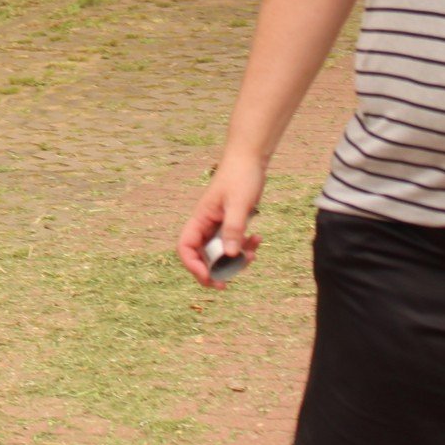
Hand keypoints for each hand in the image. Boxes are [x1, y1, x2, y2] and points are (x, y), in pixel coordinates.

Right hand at [177, 154, 264, 288]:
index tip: (209, 278)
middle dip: (214, 271)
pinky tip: (258, 239)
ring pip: (221, 252)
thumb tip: (229, 255)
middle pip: (202, 255)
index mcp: (200, 218)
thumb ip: (233, 229)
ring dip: (234, 259)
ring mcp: (219, 224)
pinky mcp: (232, 223)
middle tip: (225, 285)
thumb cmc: (241, 176)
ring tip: (252, 255)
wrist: (251, 159)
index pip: (186, 247)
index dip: (193, 266)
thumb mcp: (239, 204)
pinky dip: (245, 247)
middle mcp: (206, 224)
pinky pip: (234, 243)